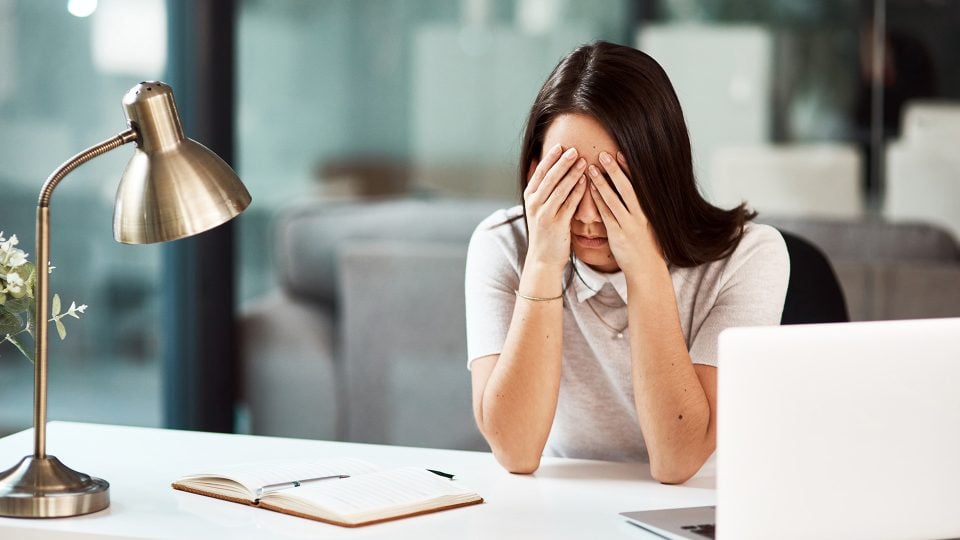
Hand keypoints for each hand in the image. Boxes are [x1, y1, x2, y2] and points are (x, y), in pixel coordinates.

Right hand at [523, 144, 587, 270]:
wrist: (543, 258)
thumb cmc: (544, 230)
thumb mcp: (536, 206)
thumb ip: (538, 186)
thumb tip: (537, 160)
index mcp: (529, 197)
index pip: (539, 172)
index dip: (550, 158)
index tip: (560, 145)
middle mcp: (534, 204)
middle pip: (549, 178)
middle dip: (562, 162)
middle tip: (574, 149)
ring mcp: (544, 214)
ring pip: (559, 189)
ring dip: (572, 174)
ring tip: (583, 161)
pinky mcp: (556, 224)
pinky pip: (569, 204)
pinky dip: (577, 191)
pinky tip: (586, 181)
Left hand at [587, 151, 663, 274]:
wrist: (647, 270)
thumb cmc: (645, 246)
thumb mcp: (648, 224)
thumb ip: (640, 209)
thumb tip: (632, 192)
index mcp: (648, 210)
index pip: (639, 185)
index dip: (629, 168)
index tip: (620, 153)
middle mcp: (640, 215)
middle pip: (627, 188)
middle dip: (615, 170)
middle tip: (604, 153)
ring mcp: (629, 225)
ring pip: (614, 199)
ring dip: (602, 182)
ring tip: (590, 168)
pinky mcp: (618, 235)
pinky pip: (606, 214)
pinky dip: (598, 201)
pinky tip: (589, 190)